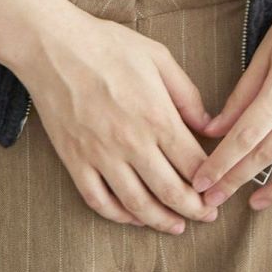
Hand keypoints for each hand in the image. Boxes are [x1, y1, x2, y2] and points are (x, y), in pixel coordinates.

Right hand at [0, 0, 220, 234]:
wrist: (52, 46)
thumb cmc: (107, 45)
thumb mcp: (159, 57)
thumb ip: (187, 94)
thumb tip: (208, 125)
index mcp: (157, 116)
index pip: (193, 165)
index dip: (211, 184)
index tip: (219, 191)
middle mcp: (131, 142)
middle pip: (170, 191)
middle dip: (194, 210)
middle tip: (207, 217)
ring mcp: (100, 154)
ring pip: (136, 203)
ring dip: (160, 221)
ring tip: (176, 226)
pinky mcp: (74, 160)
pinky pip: (97, 200)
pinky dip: (118, 216)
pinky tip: (133, 217)